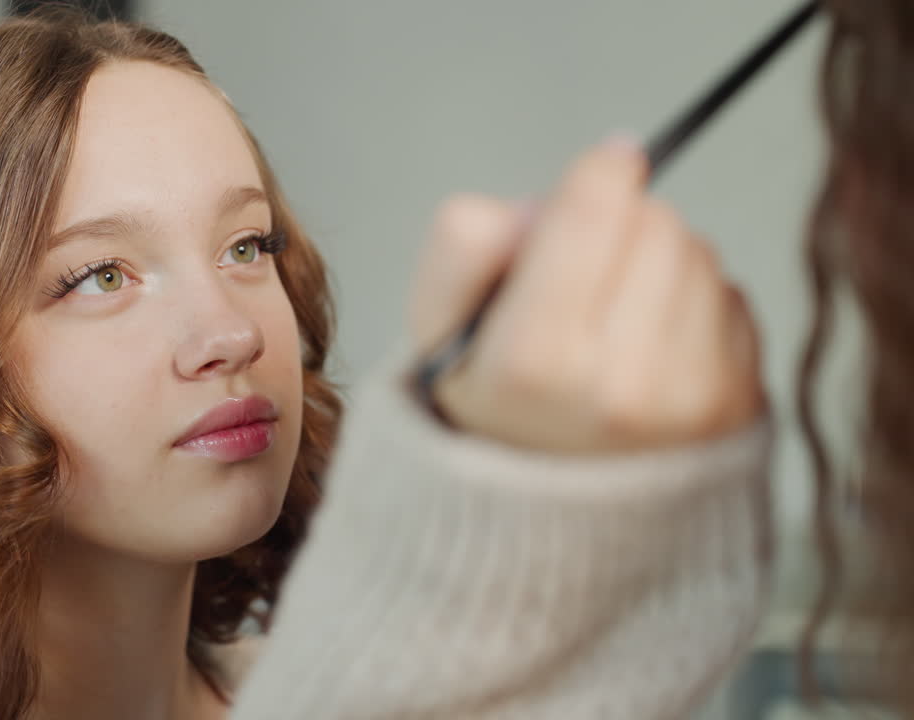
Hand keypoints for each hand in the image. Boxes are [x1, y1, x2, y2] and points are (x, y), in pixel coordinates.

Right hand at [407, 137, 766, 453]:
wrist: (547, 524)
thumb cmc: (492, 411)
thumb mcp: (435, 331)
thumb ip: (463, 245)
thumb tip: (546, 199)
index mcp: (533, 361)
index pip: (597, 206)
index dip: (595, 175)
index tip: (594, 179)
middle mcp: (620, 386)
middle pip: (654, 221)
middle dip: (621, 229)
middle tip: (583, 281)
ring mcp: (690, 402)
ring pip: (699, 254)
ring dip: (659, 266)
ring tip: (614, 321)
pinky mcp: (740, 407)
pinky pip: (732, 300)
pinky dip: (693, 308)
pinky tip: (650, 350)